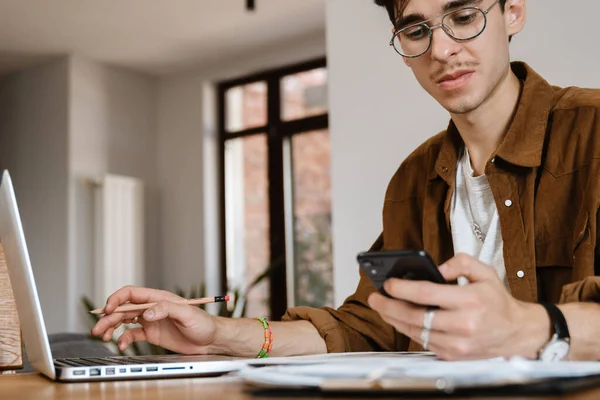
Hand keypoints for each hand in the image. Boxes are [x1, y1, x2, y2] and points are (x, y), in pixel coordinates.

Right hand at [91, 286, 221, 353]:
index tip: (108, 309)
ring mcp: (151, 320)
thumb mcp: (187, 313)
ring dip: (112, 327)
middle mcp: (152, 308)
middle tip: (98, 328)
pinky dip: (124, 339)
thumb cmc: (203, 323)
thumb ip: (166, 309)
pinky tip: (121, 345)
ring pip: (124, 321)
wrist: (210, 340)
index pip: (132, 294)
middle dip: (108, 317)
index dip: (117, 299)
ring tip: (103, 336)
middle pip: (124, 308)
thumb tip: (146, 313)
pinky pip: (132, 334)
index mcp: (158, 298)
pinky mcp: (152, 333)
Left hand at [367, 253, 549, 359]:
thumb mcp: (485, 272)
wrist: (517, 334)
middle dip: (389, 306)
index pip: (426, 294)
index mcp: (470, 301)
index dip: (402, 288)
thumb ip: (459, 262)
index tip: (388, 283)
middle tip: (375, 298)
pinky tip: (399, 319)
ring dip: (394, 319)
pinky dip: (408, 330)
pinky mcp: (452, 355)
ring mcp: (457, 344)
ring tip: (382, 307)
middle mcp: (463, 325)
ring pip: (415, 331)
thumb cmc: (497, 301)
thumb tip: (435, 268)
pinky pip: (423, 342)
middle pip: (414, 316)